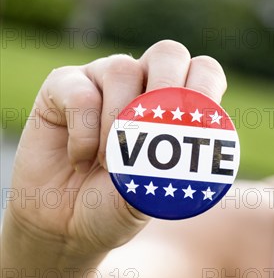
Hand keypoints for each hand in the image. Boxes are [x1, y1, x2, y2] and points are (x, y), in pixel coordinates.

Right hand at [7, 40, 226, 254]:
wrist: (67, 225)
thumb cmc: (119, 202)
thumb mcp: (156, 192)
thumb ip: (177, 166)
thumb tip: (197, 142)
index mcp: (174, 100)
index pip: (204, 70)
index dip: (207, 88)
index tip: (199, 127)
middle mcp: (142, 81)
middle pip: (168, 52)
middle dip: (168, 88)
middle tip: (157, 134)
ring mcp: (102, 78)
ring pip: (122, 69)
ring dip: (118, 121)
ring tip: (110, 163)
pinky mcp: (62, 85)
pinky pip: (80, 93)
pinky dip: (84, 133)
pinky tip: (81, 160)